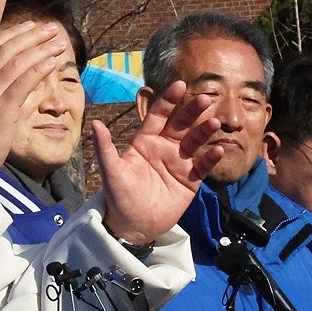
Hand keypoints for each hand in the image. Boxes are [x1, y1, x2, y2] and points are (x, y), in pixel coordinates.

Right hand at [0, 20, 65, 175]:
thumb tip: (2, 78)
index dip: (14, 33)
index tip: (31, 26)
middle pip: (7, 48)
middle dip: (32, 35)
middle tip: (52, 28)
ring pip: (18, 62)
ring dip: (41, 49)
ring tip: (59, 42)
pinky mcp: (1, 108)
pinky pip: (24, 82)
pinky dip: (39, 69)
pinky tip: (53, 62)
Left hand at [93, 80, 222, 242]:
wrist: (133, 226)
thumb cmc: (119, 196)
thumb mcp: (111, 172)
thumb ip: (105, 148)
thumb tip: (95, 124)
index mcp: (146, 141)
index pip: (159, 115)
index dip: (169, 100)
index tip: (179, 85)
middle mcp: (165, 147)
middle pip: (181, 124)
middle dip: (191, 111)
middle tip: (203, 99)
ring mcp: (179, 163)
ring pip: (195, 141)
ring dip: (204, 131)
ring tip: (213, 122)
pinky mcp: (190, 180)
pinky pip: (202, 166)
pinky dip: (210, 158)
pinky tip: (217, 150)